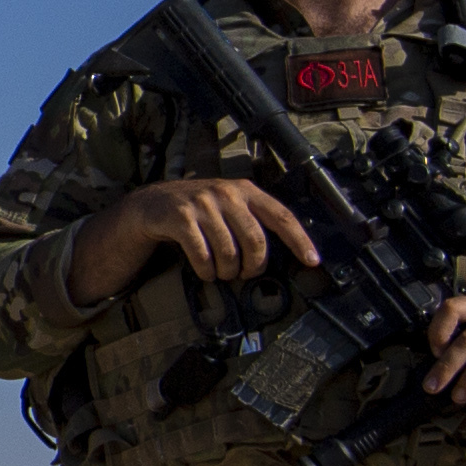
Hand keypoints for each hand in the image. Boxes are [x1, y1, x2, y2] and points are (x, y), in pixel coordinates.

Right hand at [68, 176, 321, 306]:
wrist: (153, 204)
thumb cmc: (200, 211)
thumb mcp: (230, 206)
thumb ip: (254, 220)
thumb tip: (289, 251)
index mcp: (246, 191)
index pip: (282, 216)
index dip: (300, 240)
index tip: (312, 261)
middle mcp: (227, 194)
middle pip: (255, 241)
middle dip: (253, 266)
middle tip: (245, 274)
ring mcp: (203, 204)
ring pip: (229, 252)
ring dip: (226, 272)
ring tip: (222, 274)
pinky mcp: (180, 218)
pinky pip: (202, 255)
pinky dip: (206, 270)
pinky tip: (205, 272)